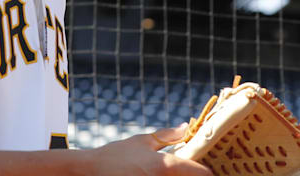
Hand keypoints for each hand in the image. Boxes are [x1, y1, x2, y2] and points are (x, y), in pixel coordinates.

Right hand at [92, 124, 212, 175]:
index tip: (211, 171)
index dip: (208, 172)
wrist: (88, 172)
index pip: (200, 173)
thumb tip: (186, 127)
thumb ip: (166, 136)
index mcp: (165, 166)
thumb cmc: (115, 155)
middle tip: (193, 172)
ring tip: (174, 174)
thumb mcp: (141, 142)